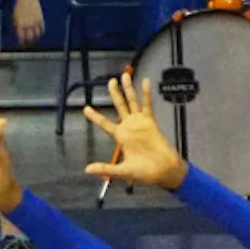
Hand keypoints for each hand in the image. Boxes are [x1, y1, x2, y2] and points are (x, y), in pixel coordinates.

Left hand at [13, 0, 43, 44]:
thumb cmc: (19, 5)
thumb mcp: (15, 16)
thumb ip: (17, 25)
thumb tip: (20, 33)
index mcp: (20, 24)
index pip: (21, 37)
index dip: (22, 42)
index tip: (23, 45)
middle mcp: (27, 25)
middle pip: (29, 38)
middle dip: (29, 42)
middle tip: (29, 44)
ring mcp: (34, 22)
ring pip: (36, 35)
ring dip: (36, 38)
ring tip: (35, 39)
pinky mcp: (40, 19)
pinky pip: (42, 29)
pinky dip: (41, 32)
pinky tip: (40, 33)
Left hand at [83, 74, 187, 190]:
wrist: (164, 171)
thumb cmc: (144, 172)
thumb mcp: (122, 171)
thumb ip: (105, 168)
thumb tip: (87, 170)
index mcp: (121, 137)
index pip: (104, 124)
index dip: (95, 116)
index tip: (85, 108)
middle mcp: (129, 127)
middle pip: (119, 106)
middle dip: (115, 93)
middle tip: (110, 81)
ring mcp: (140, 123)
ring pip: (132, 102)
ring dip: (128, 89)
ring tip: (124, 76)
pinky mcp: (151, 122)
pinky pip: (147, 105)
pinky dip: (146, 94)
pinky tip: (145, 81)